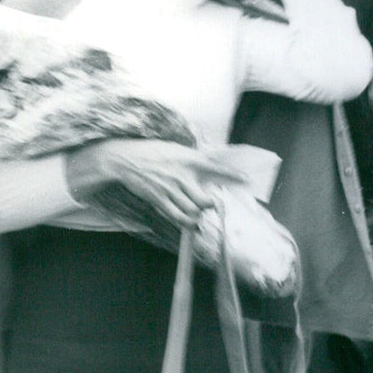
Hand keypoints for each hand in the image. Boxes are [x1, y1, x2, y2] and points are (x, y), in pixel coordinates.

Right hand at [69, 139, 245, 228]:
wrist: (125, 159)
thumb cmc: (153, 152)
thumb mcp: (178, 149)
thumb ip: (195, 159)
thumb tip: (212, 165)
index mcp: (189, 159)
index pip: (217, 167)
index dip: (233, 175)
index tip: (247, 181)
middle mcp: (182, 175)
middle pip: (205, 200)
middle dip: (210, 205)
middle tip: (210, 204)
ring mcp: (170, 189)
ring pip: (193, 212)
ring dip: (199, 216)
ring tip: (198, 213)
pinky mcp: (159, 200)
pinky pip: (178, 217)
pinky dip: (187, 222)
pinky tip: (190, 222)